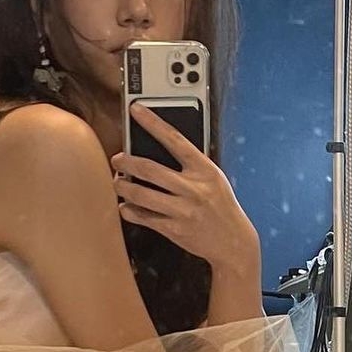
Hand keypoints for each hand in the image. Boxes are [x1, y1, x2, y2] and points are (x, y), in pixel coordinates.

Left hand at [112, 104, 260, 275]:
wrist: (233, 242)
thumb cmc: (221, 206)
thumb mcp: (214, 179)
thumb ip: (191, 165)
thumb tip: (158, 149)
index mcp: (204, 170)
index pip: (175, 139)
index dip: (153, 122)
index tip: (136, 109)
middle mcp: (193, 189)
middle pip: (149, 168)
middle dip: (126, 162)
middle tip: (117, 160)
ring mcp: (183, 210)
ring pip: (140, 194)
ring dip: (123, 187)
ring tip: (119, 183)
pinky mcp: (174, 230)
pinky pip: (143, 217)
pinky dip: (129, 210)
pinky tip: (127, 206)